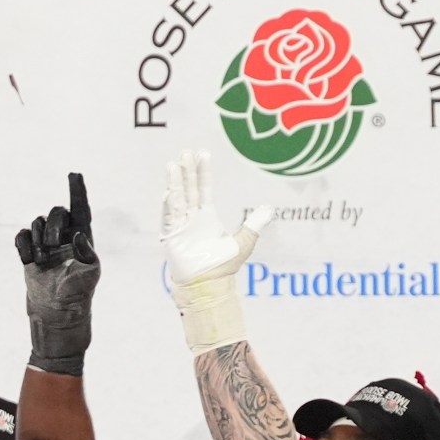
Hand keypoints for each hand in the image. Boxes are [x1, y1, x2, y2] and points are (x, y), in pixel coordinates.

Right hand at [19, 172, 100, 375]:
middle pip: (56, 212)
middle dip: (52, 225)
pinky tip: (29, 259)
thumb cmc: (79, 295)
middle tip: (51, 246)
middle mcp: (64, 237)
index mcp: (84, 238)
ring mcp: (46, 245)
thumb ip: (86, 251)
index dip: (78, 190)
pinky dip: (23, 245)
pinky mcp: (30, 254)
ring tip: (42, 260)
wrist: (57, 313)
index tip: (74, 174)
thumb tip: (77, 235)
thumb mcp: (91, 273)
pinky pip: (22, 236)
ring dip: (38, 239)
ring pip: (37, 222)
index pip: (81, 208)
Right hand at [160, 151, 272, 286]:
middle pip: (188, 189)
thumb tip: (270, 209)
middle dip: (187, 171)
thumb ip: (255, 224)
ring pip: (177, 200)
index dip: (203, 172)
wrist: (210, 286)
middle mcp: (191, 219)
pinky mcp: (172, 239)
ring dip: (174, 183)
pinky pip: (170, 220)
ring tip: (173, 165)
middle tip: (185, 152)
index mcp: (206, 217)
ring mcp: (180, 228)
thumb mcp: (245, 241)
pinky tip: (169, 194)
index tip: (202, 154)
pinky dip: (169, 207)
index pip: (204, 189)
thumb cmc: (224, 267)